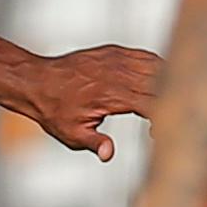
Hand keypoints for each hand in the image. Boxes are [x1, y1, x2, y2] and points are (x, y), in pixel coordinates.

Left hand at [0, 44, 160, 161]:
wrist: (36, 81)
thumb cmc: (53, 110)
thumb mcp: (72, 133)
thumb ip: (95, 143)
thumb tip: (109, 155)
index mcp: (112, 95)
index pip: (154, 104)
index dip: (164, 119)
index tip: (157, 133)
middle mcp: (119, 73)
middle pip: (163, 82)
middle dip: (170, 100)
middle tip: (164, 119)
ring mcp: (117, 59)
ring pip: (159, 65)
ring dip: (168, 81)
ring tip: (165, 101)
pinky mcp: (114, 51)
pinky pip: (146, 56)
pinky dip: (157, 67)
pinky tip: (156, 82)